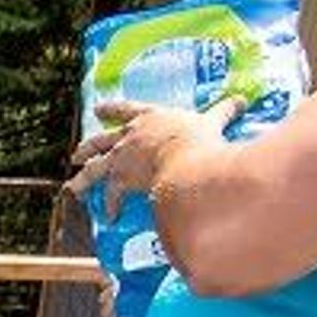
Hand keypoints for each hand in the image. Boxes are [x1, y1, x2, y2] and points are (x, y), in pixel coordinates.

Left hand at [69, 100, 223, 221]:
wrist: (186, 158)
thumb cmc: (199, 138)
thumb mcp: (212, 121)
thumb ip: (224, 111)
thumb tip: (244, 99)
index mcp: (149, 117)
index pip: (127, 109)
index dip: (113, 109)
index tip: (98, 110)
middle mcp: (130, 135)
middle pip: (101, 140)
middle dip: (88, 147)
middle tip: (75, 154)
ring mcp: (122, 157)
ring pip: (94, 168)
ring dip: (83, 179)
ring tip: (72, 187)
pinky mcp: (121, 179)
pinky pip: (111, 195)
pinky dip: (111, 206)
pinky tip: (109, 217)